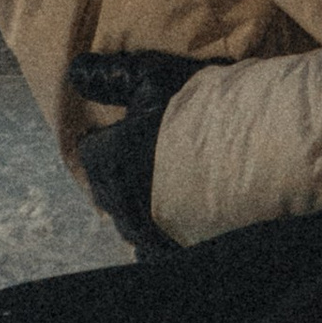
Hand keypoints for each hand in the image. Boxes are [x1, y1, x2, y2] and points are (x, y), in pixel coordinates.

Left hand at [69, 48, 228, 260]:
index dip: (97, 139)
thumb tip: (74, 70)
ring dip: (132, 207)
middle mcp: (122, 200)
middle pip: (106, 189)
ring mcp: (148, 229)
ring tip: (145, 197)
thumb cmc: (195, 110)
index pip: (90, 151)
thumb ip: (109, 78)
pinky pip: (150, 252)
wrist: (247, 154)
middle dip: (112, 175)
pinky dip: (151, 242)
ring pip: (128, 222)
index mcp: (111, 160)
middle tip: (125, 162)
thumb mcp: (150, 79)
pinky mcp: (172, 248)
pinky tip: (160, 235)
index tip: (104, 134)